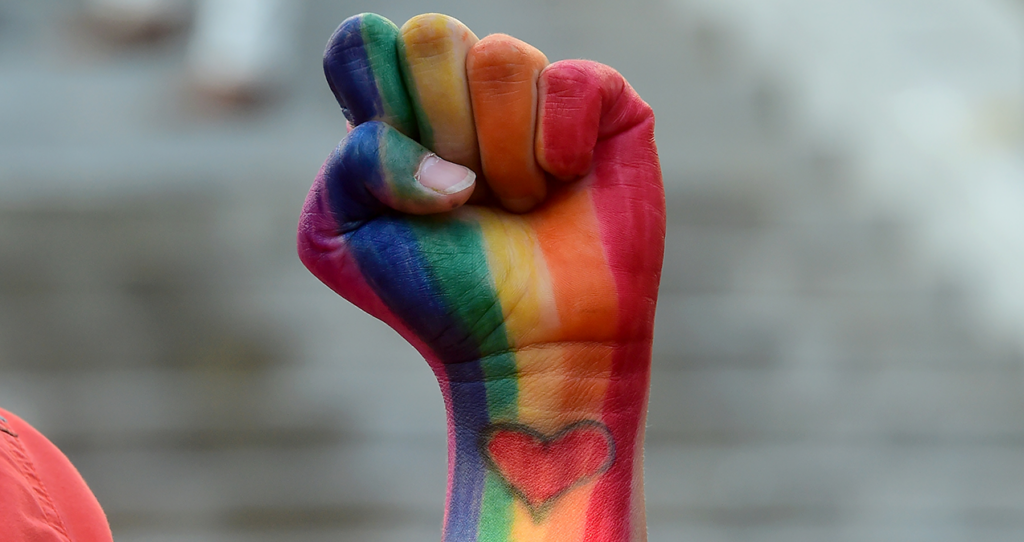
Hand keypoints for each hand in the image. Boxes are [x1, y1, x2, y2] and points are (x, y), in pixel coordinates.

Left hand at [298, 12, 664, 541]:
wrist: (529, 351)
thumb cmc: (441, 297)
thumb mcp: (344, 236)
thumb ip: (351, 161)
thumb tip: (445, 157)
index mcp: (397, 112)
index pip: (363, 41)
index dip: (374, 98)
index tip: (401, 176)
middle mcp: (464, 94)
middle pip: (431, 34)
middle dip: (441, 129)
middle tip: (463, 197)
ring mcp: (535, 97)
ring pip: (503, 57)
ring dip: (503, 155)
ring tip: (518, 206)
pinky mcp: (605, 108)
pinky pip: (573, 81)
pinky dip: (560, 147)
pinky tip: (565, 185)